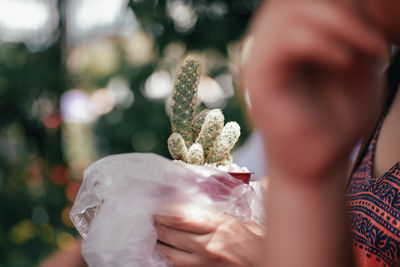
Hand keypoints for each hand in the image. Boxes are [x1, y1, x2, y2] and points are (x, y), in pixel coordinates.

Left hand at [153, 214, 263, 266]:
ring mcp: (203, 263)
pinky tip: (163, 251)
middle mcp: (208, 244)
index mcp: (219, 225)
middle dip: (155, 225)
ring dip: (156, 242)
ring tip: (152, 234)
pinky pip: (175, 266)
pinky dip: (166, 258)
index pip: (180, 217)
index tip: (154, 206)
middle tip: (149, 218)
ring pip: (167, 252)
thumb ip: (220, 212)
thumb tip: (197, 200)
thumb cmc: (256, 244)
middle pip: (169, 233)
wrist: (265, 266)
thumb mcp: (242, 221)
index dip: (161, 211)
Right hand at [243, 0, 386, 179]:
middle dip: (344, 10)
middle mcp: (269, 45)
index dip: (346, 6)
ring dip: (336, 23)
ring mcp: (260, 59)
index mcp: (289, 40)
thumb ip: (350, 31)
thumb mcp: (358, 65)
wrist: (318, 163)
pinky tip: (344, 62)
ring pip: (287, 12)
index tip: (380, 39)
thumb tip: (349, 3)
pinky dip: (319, 43)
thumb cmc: (338, 120)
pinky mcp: (258, 79)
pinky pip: (284, 42)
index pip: (305, 1)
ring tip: (365, 52)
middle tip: (376, 44)